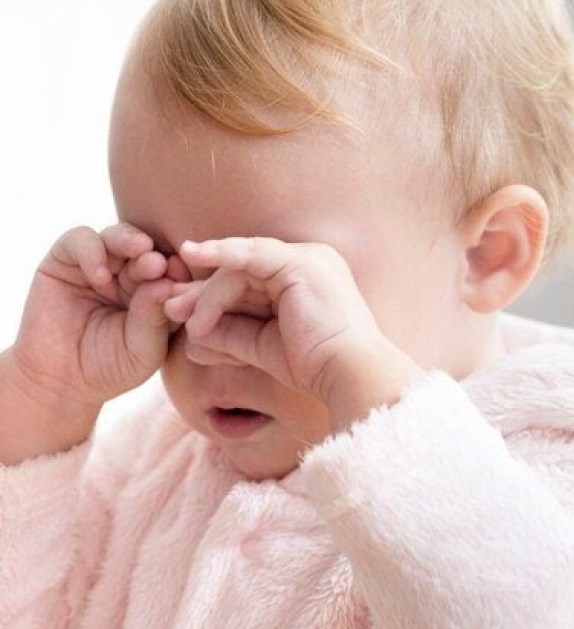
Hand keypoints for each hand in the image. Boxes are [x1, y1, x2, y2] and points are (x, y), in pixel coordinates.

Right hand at [8, 222, 191, 412]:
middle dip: (156, 256)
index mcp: (159, 293)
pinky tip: (101, 277)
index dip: (181, 272)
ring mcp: (101, 265)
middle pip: (150, 250)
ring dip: (130, 242)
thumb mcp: (142, 349)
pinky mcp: (66, 260)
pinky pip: (81, 239)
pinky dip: (93, 251)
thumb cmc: (111, 368)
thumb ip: (154, 318)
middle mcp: (132, 275)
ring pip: (119, 237)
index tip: (185, 278)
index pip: (176, 273)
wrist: (61, 380)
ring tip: (140, 252)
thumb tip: (166, 282)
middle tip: (159, 264)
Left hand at [163, 236, 415, 412]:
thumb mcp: (261, 346)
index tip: (186, 315)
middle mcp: (312, 263)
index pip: (253, 281)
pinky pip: (251, 254)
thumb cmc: (314, 368)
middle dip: (204, 292)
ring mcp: (309, 258)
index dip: (216, 297)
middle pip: (244, 272)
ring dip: (208, 292)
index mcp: (308, 282)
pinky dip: (221, 254)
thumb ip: (230, 332)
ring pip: (242, 268)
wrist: (347, 374)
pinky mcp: (301, 261)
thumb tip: (191, 334)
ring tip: (183, 316)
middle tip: (171, 308)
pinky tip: (193, 255)